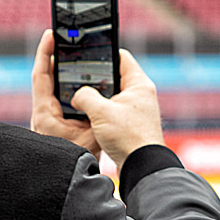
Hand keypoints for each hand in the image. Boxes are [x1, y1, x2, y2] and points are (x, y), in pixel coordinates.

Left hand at [30, 29, 101, 158]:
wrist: (63, 184)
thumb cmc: (74, 162)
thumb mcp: (91, 137)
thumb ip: (94, 114)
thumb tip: (95, 94)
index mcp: (45, 113)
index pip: (41, 76)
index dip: (45, 53)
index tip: (50, 34)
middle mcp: (42, 114)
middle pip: (45, 78)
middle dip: (53, 57)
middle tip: (64, 39)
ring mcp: (46, 118)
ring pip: (50, 88)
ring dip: (59, 71)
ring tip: (71, 54)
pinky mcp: (52, 124)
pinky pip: (56, 98)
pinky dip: (65, 86)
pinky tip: (78, 80)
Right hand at [70, 48, 164, 166]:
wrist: (142, 167)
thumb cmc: (128, 137)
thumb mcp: (100, 112)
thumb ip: (85, 96)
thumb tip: (77, 95)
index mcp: (139, 84)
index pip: (121, 57)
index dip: (103, 53)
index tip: (86, 53)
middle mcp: (140, 95)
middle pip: (114, 76)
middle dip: (95, 78)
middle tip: (77, 77)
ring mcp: (136, 110)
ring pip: (112, 95)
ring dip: (96, 97)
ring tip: (79, 96)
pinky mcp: (131, 124)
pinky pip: (112, 111)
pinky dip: (100, 111)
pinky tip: (87, 115)